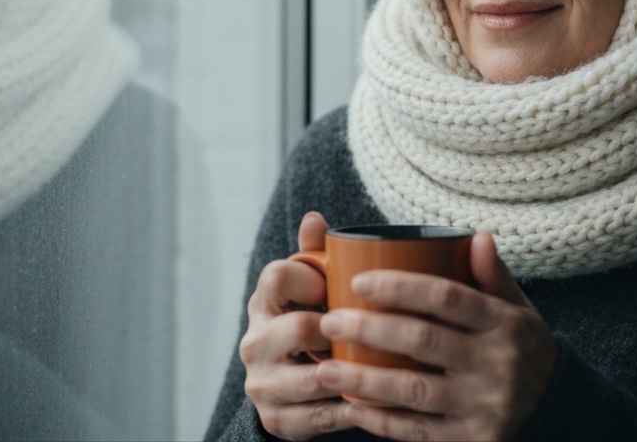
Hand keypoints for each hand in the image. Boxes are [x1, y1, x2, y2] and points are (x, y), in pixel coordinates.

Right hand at [240, 212, 356, 439]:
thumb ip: (314, 255)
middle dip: (339, 330)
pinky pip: (320, 417)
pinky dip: (351, 410)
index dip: (312, 277)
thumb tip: (314, 217)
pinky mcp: (275, 419)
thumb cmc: (312, 328)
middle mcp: (254, 343)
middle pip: (298, 327)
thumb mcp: (311, 293)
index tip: (336, 286)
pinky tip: (375, 402)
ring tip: (383, 368)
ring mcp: (262, 384)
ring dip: (351, 374)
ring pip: (312, 378)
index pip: (277, 275)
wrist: (291, 392)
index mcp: (262, 304)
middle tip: (370, 330)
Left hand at [314, 231, 557, 440]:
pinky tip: (353, 408)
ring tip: (325, 369)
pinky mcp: (474, 440)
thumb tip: (477, 236)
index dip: (400, 287)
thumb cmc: (525, 351)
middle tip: (328, 321)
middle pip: (423, 340)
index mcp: (505, 323)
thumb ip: (494, 277)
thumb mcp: (520, 312)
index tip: (358, 281)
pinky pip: (420, 431)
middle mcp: (497, 362)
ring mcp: (486, 405)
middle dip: (369, 329)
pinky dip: (383, 422)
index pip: (447, 297)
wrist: (561, 413)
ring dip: (364, 380)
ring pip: (414, 389)